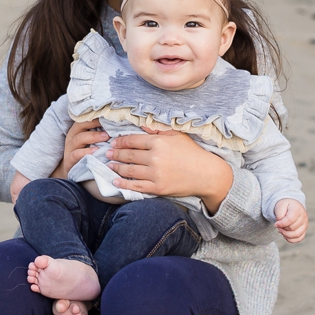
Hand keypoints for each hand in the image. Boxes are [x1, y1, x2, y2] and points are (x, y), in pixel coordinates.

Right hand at [59, 119, 108, 175]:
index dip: (96, 116)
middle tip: (109, 125)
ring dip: (93, 137)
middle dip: (94, 123)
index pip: (84, 118)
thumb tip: (118, 126)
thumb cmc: (89, 155)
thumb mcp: (93, 143)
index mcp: (77, 131)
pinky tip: (96, 151)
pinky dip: (86, 152)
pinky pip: (76, 154)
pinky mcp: (69, 161)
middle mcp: (72, 137)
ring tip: (106, 137)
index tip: (109, 115)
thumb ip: (101, 134)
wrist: (76, 173)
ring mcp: (70, 149)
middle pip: (80, 125)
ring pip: (78, 139)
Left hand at [105, 125, 232, 211]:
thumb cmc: (193, 153)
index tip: (114, 142)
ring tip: (110, 165)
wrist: (207, 174)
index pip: (133, 140)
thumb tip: (141, 126)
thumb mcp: (177, 136)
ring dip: (117, 168)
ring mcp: (156, 174)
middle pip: (129, 155)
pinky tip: (116, 181)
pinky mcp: (157, 188)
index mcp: (159, 143)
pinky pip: (136, 186)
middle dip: (116, 154)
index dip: (121, 141)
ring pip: (130, 170)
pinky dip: (124, 184)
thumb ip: (158, 131)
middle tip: (108, 153)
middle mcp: (155, 158)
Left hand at [274, 199, 308, 242]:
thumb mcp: (280, 206)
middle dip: (283, 228)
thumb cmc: (285, 206)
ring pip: (297, 235)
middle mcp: (304, 217)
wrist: (291, 206)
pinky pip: (299, 238)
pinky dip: (291, 239)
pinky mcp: (304, 230)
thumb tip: (280, 226)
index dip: (281, 224)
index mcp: (298, 210)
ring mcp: (305, 225)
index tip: (275, 224)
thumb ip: (279, 215)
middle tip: (278, 226)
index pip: (290, 220)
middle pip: (292, 228)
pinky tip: (285, 236)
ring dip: (286, 235)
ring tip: (281, 231)